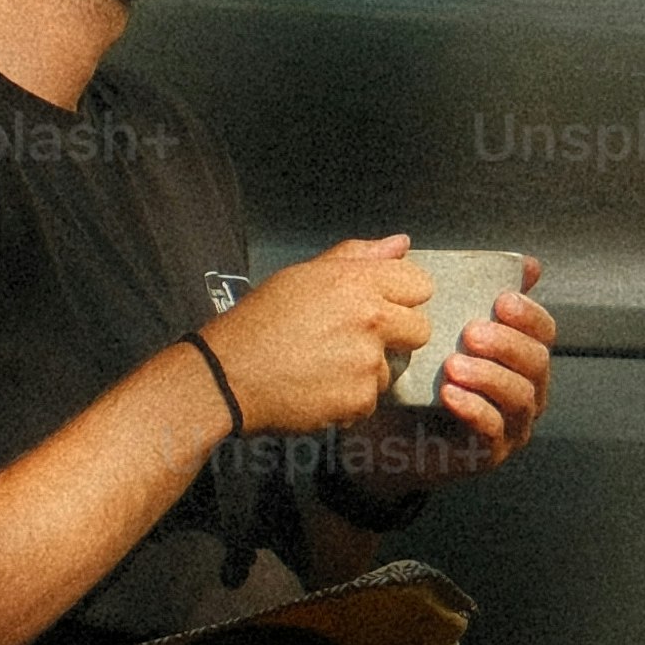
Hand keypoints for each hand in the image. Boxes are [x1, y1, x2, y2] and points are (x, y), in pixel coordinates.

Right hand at [197, 234, 431, 438]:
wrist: (225, 376)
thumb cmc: (258, 323)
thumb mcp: (302, 276)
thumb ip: (357, 257)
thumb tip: (400, 244)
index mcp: (355, 282)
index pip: (419, 285)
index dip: (402, 298)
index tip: (382, 307)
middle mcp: (369, 320)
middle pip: (420, 330)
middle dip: (396, 336)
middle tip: (354, 340)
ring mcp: (366, 363)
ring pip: (392, 368)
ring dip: (368, 370)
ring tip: (325, 365)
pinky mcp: (359, 400)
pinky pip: (371, 399)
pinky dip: (350, 398)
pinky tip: (319, 387)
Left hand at [323, 280, 553, 493]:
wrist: (373, 434)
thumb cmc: (408, 377)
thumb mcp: (428, 326)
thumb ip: (465, 287)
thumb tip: (519, 260)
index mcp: (514, 355)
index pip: (542, 330)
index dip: (529, 314)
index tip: (500, 299)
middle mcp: (523, 389)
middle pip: (538, 362)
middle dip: (509, 343)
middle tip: (472, 332)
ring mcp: (511, 424)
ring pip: (522, 397)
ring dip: (491, 376)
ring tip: (453, 366)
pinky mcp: (488, 453)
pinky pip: (495, 431)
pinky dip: (476, 410)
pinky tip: (450, 396)